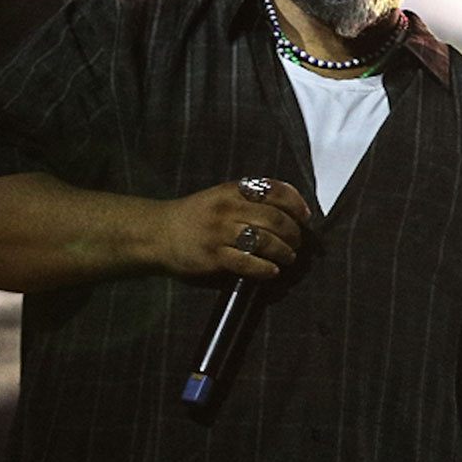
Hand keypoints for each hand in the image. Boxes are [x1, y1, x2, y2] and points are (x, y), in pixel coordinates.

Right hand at [155, 178, 310, 279]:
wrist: (157, 233)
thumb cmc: (195, 216)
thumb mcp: (220, 196)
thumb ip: (249, 199)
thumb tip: (289, 211)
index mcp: (232, 190)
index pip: (273, 190)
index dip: (295, 203)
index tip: (304, 215)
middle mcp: (228, 208)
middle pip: (275, 218)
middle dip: (293, 233)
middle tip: (297, 242)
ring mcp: (219, 232)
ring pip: (265, 240)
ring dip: (284, 252)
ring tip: (287, 258)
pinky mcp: (213, 256)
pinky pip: (248, 262)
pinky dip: (266, 268)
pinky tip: (272, 271)